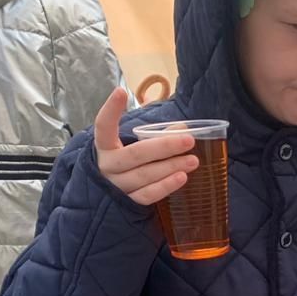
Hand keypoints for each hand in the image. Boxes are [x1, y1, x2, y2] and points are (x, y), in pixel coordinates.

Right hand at [93, 88, 198, 204]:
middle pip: (136, 154)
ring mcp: (117, 186)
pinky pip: (148, 195)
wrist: (108, 201)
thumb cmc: (125, 167)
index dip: (111, 110)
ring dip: (171, 166)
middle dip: (164, 146)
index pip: (103, 126)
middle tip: (189, 140)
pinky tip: (182, 178)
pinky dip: (166, 186)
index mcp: (105, 147)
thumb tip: (182, 127)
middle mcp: (108, 166)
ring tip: (192, 160)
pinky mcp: (127, 204)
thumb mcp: (132, 148)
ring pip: (145, 175)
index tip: (121, 91)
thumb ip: (154, 136)